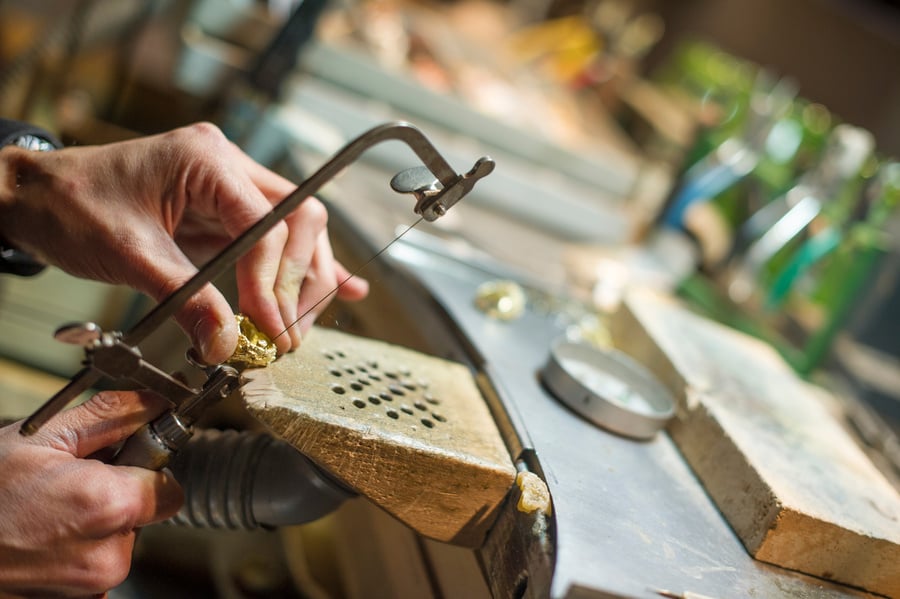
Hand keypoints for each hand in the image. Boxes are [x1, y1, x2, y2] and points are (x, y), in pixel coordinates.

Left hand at [0, 123, 368, 363]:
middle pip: (299, 222)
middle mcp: (229, 167)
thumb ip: (187, 300)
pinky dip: (301, 267)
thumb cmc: (72, 207)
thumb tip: (226, 344)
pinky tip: (340, 287)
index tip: (268, 328)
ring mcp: (231, 188)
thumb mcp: (130, 256)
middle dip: (299, 282)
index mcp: (207, 160)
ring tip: (298, 327)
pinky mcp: (226, 212)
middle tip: (286, 334)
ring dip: (303, 281)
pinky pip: (276, 238)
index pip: (269, 223)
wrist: (37, 197)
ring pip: (296, 232)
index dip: (273, 282)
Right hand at [0, 392, 182, 595]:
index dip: (146, 469)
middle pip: (147, 514)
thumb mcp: (40, 437)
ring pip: (123, 539)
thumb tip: (153, 402)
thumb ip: (110, 416)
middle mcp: (108, 554)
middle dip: (121, 494)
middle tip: (75, 484)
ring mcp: (93, 584)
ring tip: (53, 512)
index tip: (122, 461)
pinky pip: (100, 564)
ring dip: (100, 524)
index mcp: (107, 506)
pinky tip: (50, 536)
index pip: (169, 487)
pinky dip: (83, 549)